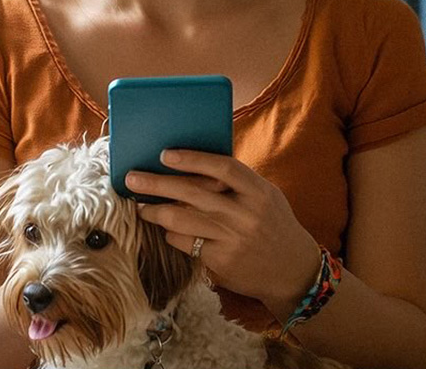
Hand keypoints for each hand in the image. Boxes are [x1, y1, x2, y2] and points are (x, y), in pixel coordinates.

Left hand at [126, 149, 320, 306]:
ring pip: (181, 220)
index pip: (222, 167)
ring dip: (155, 211)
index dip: (191, 159)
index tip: (164, 155)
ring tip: (141, 205)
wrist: (292, 270)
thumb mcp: (265, 195)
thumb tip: (193, 164)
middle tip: (132, 178)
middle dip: (156, 184)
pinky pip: (185, 243)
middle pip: (192, 193)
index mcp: (258, 192)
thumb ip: (237, 182)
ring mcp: (232, 239)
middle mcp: (245, 214)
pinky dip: (171, 233)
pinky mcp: (221, 262)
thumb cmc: (274, 224)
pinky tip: (165, 227)